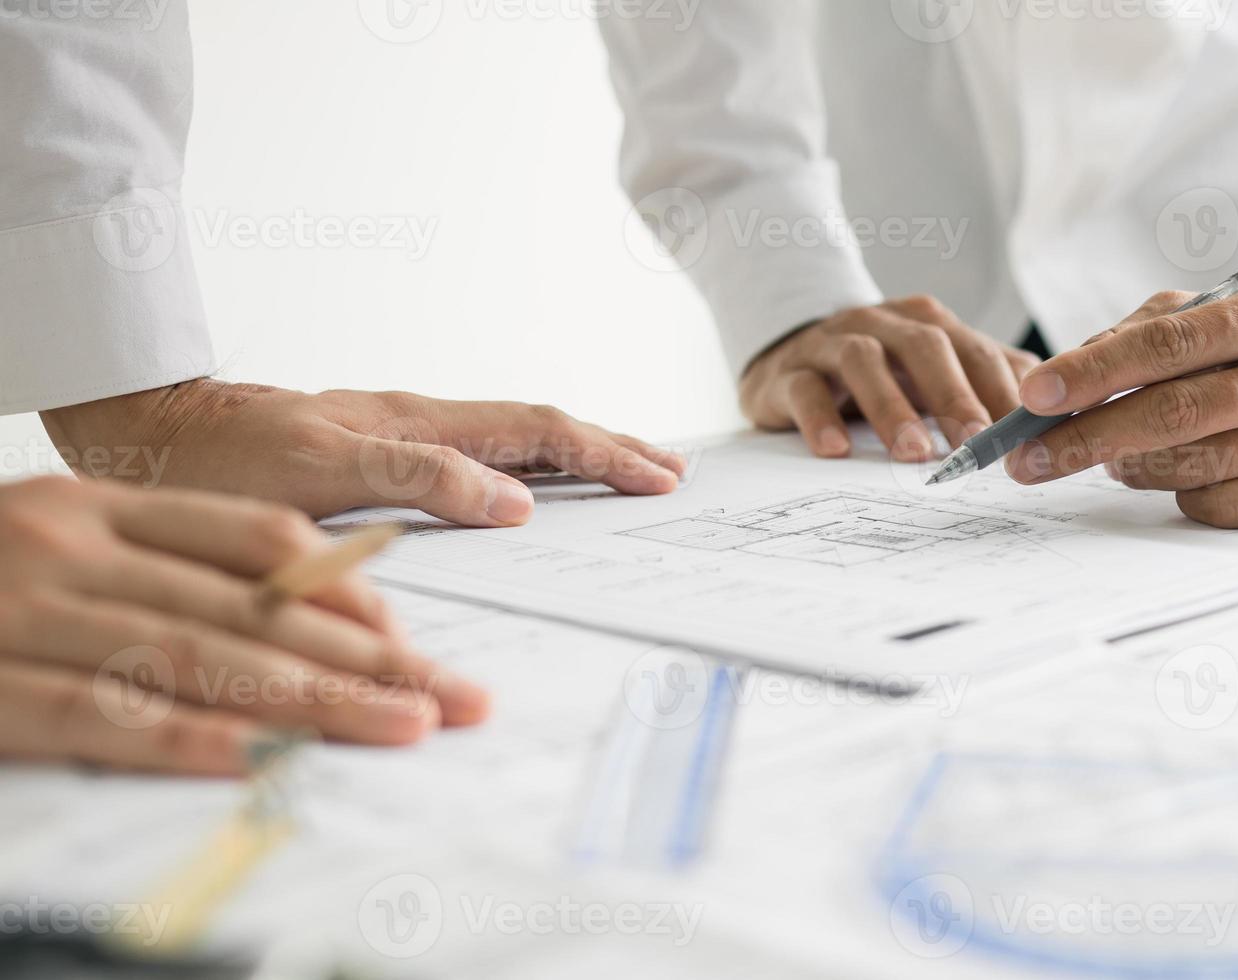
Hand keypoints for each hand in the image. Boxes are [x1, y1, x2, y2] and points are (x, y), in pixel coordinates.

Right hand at [0, 476, 489, 774]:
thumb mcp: (69, 540)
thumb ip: (173, 564)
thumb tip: (306, 616)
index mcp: (105, 506)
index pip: (261, 540)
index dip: (351, 590)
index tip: (419, 641)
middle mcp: (75, 548)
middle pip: (254, 607)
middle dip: (370, 659)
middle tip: (454, 698)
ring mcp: (24, 613)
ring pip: (196, 656)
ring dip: (311, 699)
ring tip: (397, 727)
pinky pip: (93, 712)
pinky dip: (177, 735)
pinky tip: (251, 756)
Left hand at [41, 380, 686, 526]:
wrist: (146, 430)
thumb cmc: (221, 461)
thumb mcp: (318, 472)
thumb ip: (416, 479)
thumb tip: (517, 501)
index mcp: (416, 424)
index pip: (536, 431)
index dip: (603, 454)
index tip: (659, 478)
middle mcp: (417, 421)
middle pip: (537, 426)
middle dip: (608, 447)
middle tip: (668, 471)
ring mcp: (399, 433)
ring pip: (509, 436)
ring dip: (574, 454)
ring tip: (621, 470)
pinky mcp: (376, 450)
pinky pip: (474, 452)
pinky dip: (525, 465)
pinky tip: (526, 485)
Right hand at [739, 297, 1040, 460]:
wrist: (790, 356)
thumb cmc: (881, 374)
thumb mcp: (935, 374)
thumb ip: (989, 384)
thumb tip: (1054, 417)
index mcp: (927, 324)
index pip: (975, 351)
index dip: (1002, 391)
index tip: (1026, 436)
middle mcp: (882, 324)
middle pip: (925, 348)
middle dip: (955, 396)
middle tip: (977, 444)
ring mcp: (832, 343)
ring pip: (864, 363)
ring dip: (892, 408)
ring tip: (913, 454)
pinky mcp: (789, 372)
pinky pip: (805, 390)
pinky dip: (820, 418)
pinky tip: (836, 451)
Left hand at [1006, 280, 1237, 527]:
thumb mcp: (1209, 317)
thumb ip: (1135, 337)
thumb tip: (1057, 388)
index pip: (1171, 343)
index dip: (1095, 372)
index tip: (1034, 397)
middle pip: (1178, 411)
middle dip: (1090, 436)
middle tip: (1029, 458)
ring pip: (1195, 464)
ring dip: (1130, 466)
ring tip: (1109, 457)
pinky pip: (1220, 505)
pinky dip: (1180, 494)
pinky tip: (1180, 475)